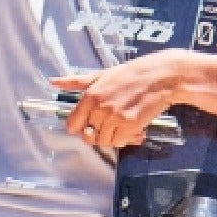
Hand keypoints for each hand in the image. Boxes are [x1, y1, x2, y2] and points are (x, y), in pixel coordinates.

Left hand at [50, 49, 216, 149]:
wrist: (163, 76)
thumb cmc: (134, 74)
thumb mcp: (103, 74)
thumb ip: (77, 81)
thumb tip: (53, 82)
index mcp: (90, 95)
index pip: (72, 125)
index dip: (83, 127)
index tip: (94, 123)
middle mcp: (99, 106)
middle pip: (89, 136)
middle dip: (102, 133)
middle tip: (115, 123)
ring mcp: (114, 117)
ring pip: (105, 141)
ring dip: (116, 137)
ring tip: (128, 123)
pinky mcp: (129, 125)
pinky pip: (120, 142)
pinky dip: (128, 138)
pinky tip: (137, 127)